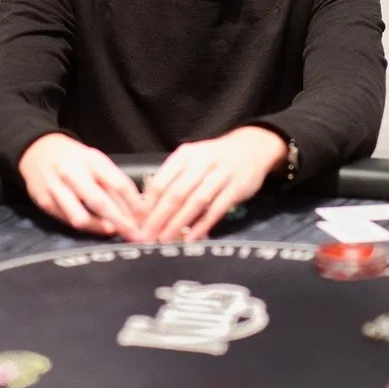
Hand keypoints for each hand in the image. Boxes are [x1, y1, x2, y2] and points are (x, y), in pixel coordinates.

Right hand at [19, 133, 145, 238]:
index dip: (134, 205)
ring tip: (114, 232)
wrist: (38, 150)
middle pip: (101, 203)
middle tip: (134, 235)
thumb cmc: (75, 158)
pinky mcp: (45, 202)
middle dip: (120, 222)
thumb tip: (135, 208)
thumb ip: (113, 182)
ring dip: (101, 228)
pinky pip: (67, 220)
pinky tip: (95, 228)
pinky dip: (84, 226)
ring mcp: (57, 188)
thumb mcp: (97, 161)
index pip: (119, 184)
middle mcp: (74, 173)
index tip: (146, 219)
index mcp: (92, 160)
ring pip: (81, 217)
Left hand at [138, 126, 285, 242]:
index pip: (161, 181)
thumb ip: (173, 180)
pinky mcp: (236, 188)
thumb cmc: (215, 158)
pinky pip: (217, 209)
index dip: (148, 205)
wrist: (251, 147)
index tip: (137, 223)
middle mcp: (202, 162)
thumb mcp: (192, 160)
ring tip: (165, 240)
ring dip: (179, 223)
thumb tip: (148, 208)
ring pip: (196, 202)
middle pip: (176, 193)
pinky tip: (192, 238)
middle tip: (147, 237)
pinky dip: (203, 225)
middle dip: (159, 218)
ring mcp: (221, 175)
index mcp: (185, 155)